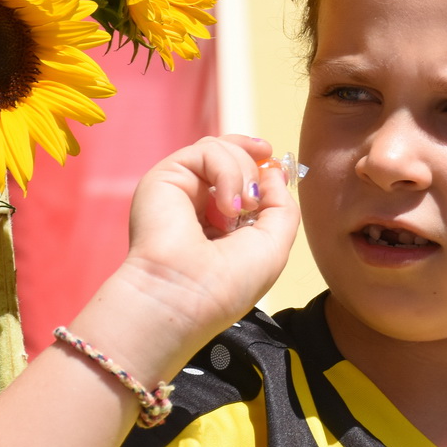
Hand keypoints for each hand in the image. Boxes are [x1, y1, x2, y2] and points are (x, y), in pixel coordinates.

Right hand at [113, 134, 300, 351]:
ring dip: (243, 172)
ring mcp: (181, 189)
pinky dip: (228, 172)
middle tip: (256, 194)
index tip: (274, 165)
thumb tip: (272, 170)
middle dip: (253, 161)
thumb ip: (281, 204)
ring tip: (241, 208)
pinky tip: (227, 207)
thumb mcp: (274, 244)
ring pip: (220, 148)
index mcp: (220, 221)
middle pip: (229, 153)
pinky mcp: (165, 177)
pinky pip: (207, 151)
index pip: (240, 174)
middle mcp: (198, 202)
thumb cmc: (228, 283)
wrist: (184, 297)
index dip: (259, 164)